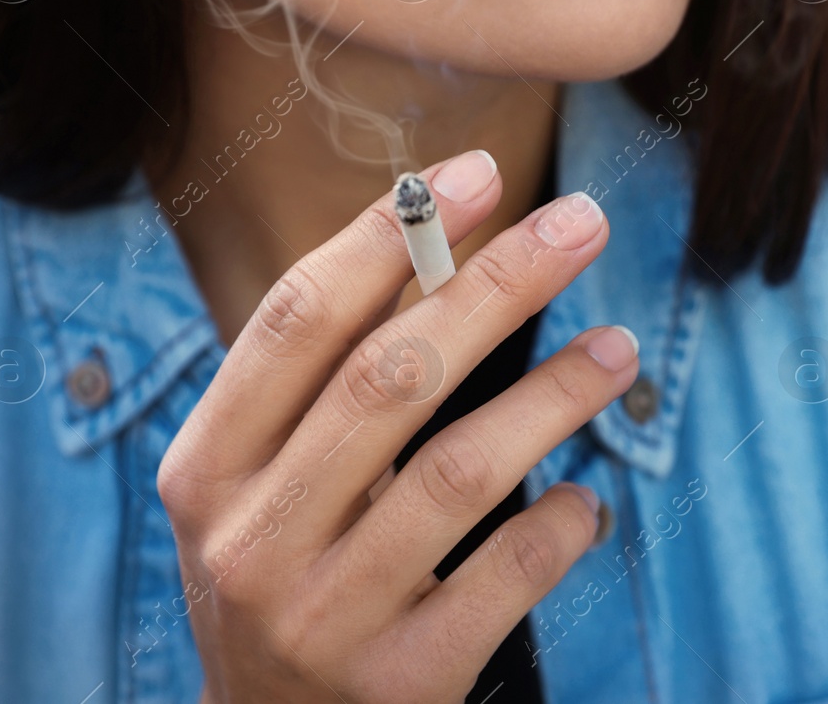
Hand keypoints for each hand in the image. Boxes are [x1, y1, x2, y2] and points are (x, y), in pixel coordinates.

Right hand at [157, 150, 638, 702]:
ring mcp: (321, 617)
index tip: (478, 174)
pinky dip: (560, 524)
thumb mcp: (264, 484)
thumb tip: (450, 243)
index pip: (298, 320)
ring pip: (459, 471)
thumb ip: (326, 386)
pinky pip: (505, 580)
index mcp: (207, 466)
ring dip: (554, 393)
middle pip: (389, 376)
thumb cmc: (288, 573)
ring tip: (619, 350)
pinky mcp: (399, 683)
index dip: (389, 235)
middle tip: (581, 221)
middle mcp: (251, 538)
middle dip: (497, 282)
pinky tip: (588, 499)